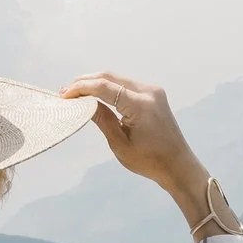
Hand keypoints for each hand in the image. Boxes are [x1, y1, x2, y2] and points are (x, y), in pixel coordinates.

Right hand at [61, 73, 207, 201]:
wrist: (178, 165)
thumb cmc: (150, 160)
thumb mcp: (120, 143)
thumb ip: (102, 119)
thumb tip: (82, 102)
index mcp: (141, 105)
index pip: (104, 87)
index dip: (81, 88)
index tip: (64, 95)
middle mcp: (149, 92)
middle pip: (110, 77)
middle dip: (85, 82)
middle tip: (65, 92)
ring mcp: (153, 91)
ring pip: (117, 78)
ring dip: (96, 83)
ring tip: (75, 93)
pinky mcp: (153, 94)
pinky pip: (126, 85)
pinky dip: (109, 87)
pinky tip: (95, 94)